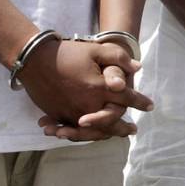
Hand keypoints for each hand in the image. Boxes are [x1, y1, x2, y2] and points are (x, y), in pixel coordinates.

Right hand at [19, 40, 152, 128]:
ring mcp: (71, 112)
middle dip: (124, 127)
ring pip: (93, 130)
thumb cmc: (68, 53)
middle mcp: (87, 104)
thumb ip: (119, 58)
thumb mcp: (96, 50)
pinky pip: (74, 130)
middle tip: (134, 130)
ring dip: (106, 134)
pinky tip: (91, 134)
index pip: (127, 98)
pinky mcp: (58, 115)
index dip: (140, 102)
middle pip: (111, 121)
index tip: (150, 106)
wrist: (34, 59)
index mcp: (99, 88)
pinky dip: (84, 134)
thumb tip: (138, 68)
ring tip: (115, 135)